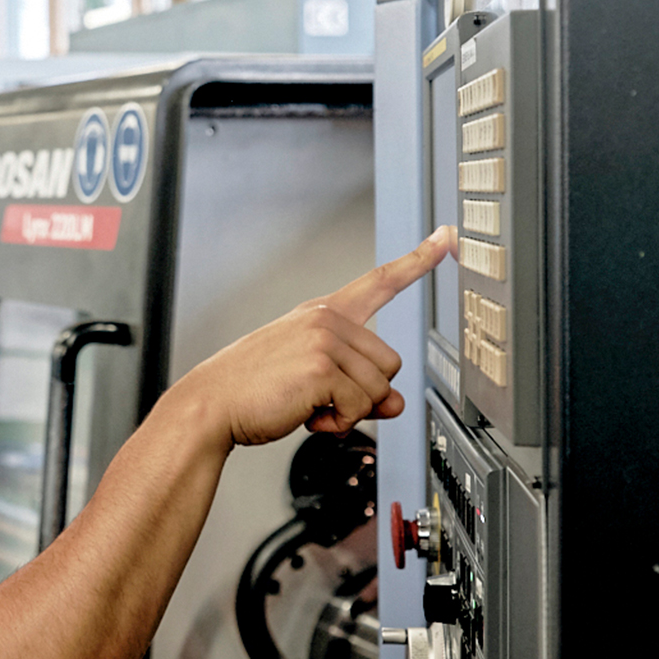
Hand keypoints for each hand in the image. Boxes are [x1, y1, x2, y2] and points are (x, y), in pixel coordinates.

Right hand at [159, 228, 457, 447]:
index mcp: (323, 313)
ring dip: (351, 412)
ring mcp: (324, 339)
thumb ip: (360, 387)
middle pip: (390, 363)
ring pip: (380, 388)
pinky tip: (308, 416)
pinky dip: (338, 423)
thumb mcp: (314, 382)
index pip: (380, 280)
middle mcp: (326, 319)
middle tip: (323, 401)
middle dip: (365, 393)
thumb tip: (396, 403)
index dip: (419, 259)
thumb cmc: (254, 391)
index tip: (447, 235)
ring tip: (310, 407)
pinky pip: (361, 406)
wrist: (212, 405)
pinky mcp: (322, 367)